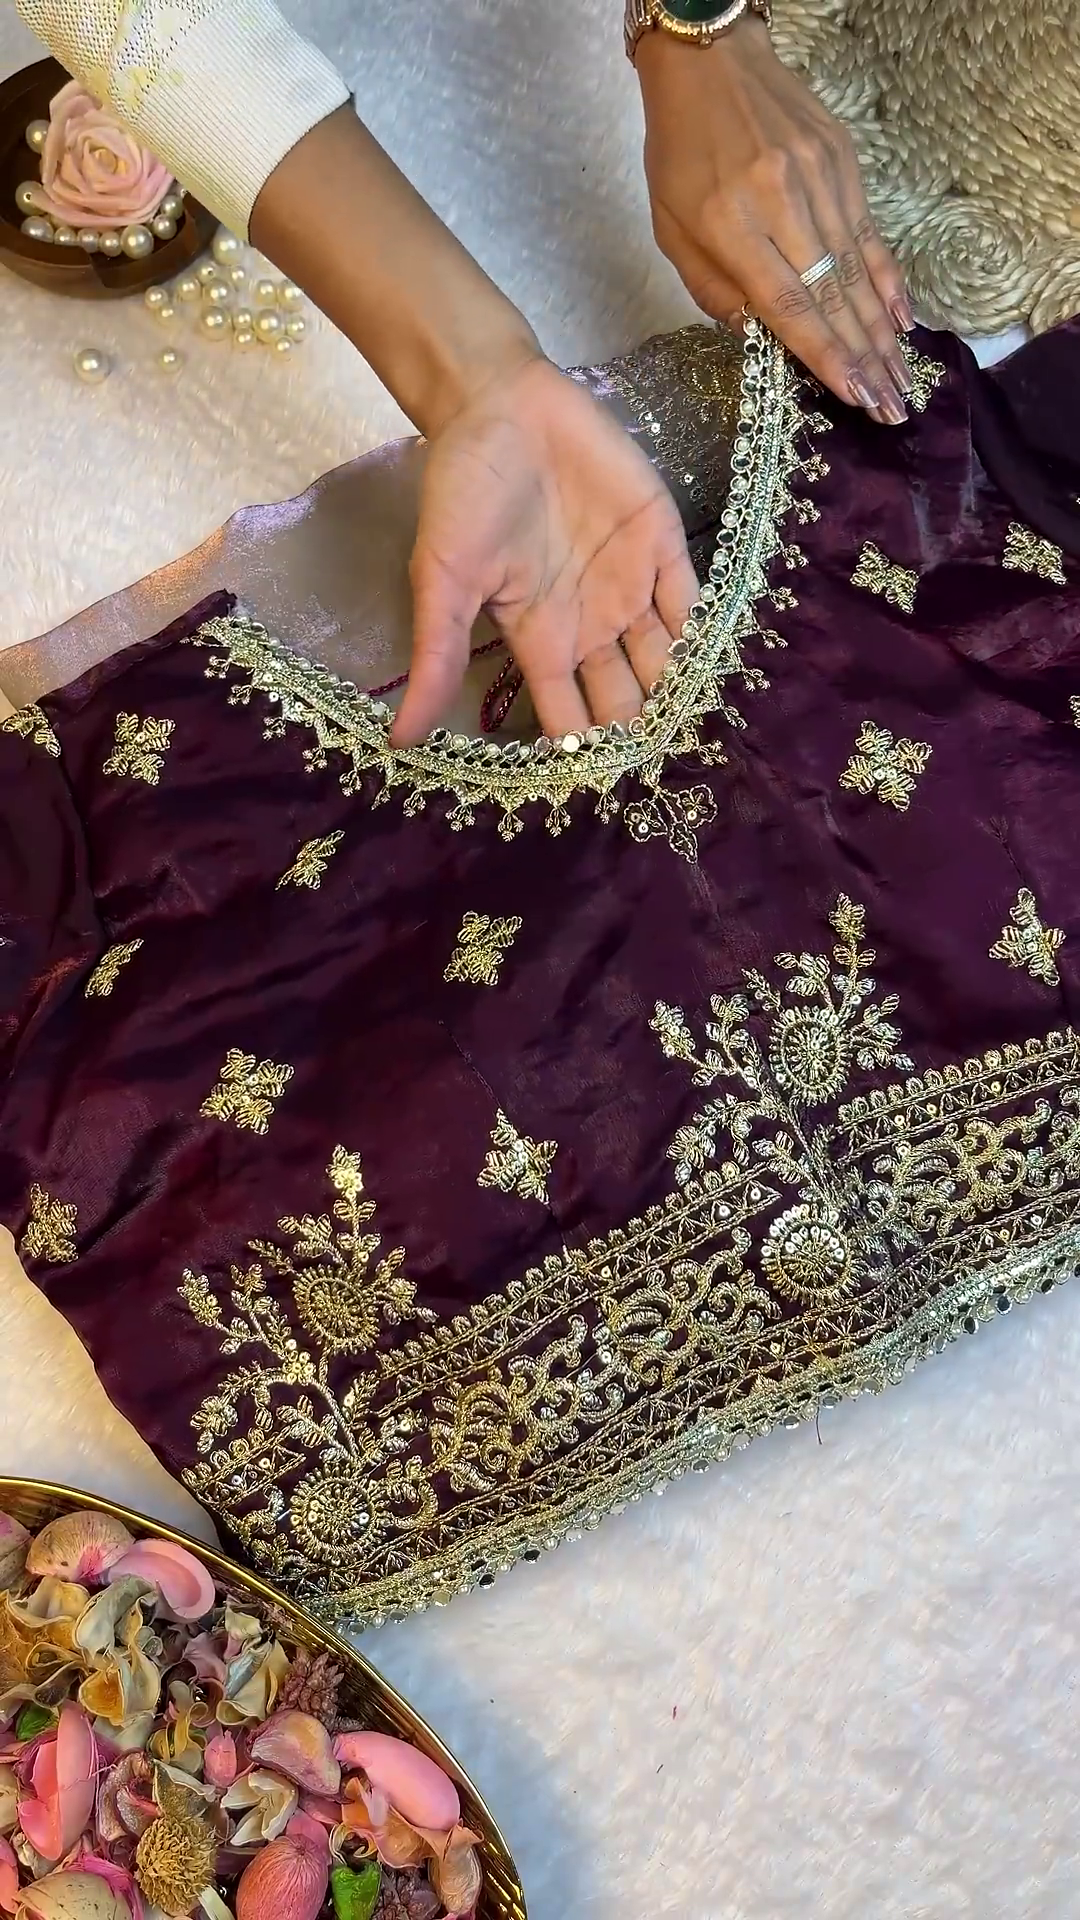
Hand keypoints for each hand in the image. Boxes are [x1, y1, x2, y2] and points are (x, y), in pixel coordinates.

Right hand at [392, 354, 698, 744]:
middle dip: (643, 734)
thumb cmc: (463, 493)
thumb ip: (434, 659)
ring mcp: (629, 583)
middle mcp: (589, 623)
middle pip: (625, 699)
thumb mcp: (442, 582)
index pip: (570, 717)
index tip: (609, 792)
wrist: (499, 406)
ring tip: (699, 733)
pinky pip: (693, 600)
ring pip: (666, 658)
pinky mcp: (662, 541)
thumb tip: (399, 740)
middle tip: (667, 771)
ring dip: (681, 693)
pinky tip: (717, 669)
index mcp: (539, 640)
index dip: (589, 756)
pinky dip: (706, 635)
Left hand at [636, 18, 913, 423]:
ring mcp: (820, 179)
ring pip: (857, 270)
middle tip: (890, 404)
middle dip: (864, 358)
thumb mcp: (672, 228)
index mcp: (731, 224)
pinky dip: (887, 281)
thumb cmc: (681, 152)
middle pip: (832, 294)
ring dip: (881, 332)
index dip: (824, 353)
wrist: (712, 61)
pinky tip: (902, 320)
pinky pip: (869, 234)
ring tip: (900, 378)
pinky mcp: (843, 162)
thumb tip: (761, 336)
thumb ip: (713, 288)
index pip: (788, 303)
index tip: (852, 394)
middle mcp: (783, 203)